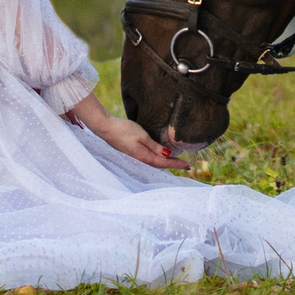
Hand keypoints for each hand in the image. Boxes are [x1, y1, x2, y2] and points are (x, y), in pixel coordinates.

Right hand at [70, 99, 188, 169]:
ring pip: (154, 162)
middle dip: (172, 165)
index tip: (188, 165)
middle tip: (185, 166)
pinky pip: (148, 158)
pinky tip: (160, 156)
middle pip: (160, 165)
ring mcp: (135, 156)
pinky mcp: (131, 152)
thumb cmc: (124, 130)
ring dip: (165, 162)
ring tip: (175, 162)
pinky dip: (157, 158)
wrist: (106, 128)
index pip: (164, 162)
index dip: (176, 164)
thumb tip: (167, 154)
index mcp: (144, 157)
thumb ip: (155, 146)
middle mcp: (140, 159)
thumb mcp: (142, 136)